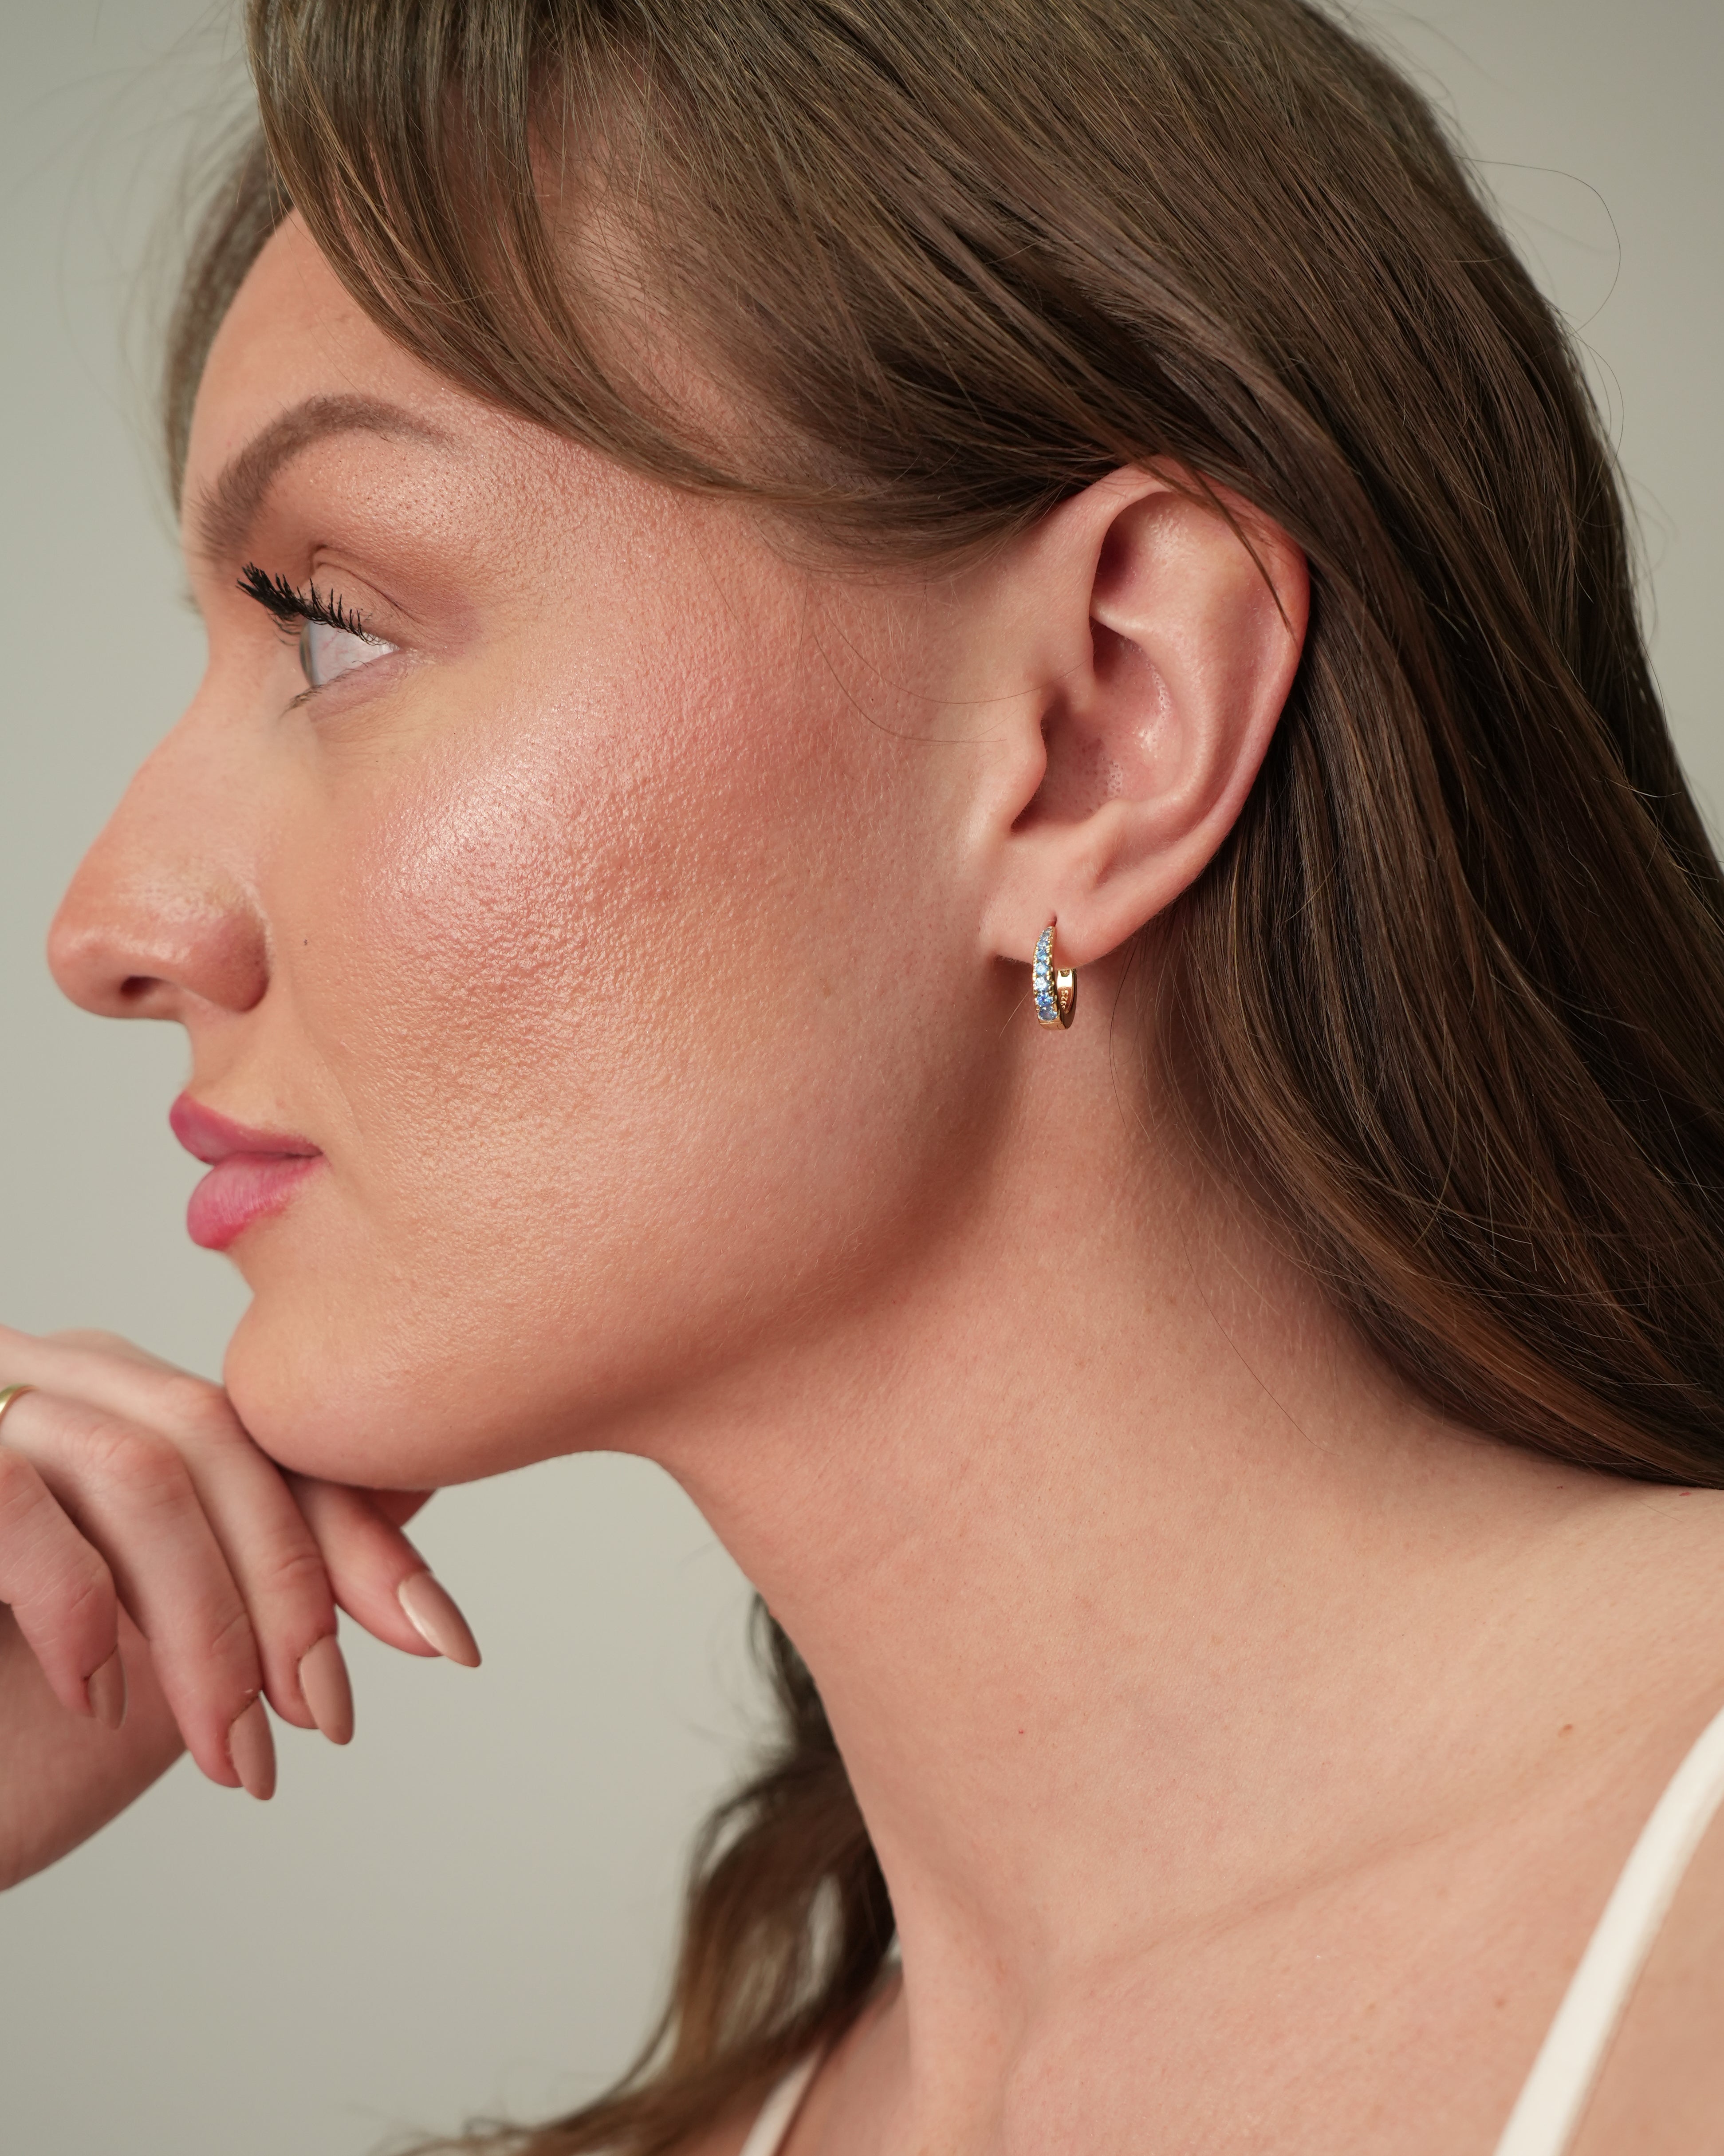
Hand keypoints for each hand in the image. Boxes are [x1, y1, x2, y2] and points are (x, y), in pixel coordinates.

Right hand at [0, 1324, 478, 1890]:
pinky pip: (18, 1496)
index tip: (443, 1643)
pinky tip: (98, 1696)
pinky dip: (79, 1604)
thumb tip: (413, 1478)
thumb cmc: (13, 1734)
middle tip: (319, 1719)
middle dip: (291, 1589)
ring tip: (231, 1751)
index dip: (361, 1540)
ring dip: (204, 1627)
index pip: (270, 1446)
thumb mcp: (178, 1650)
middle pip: (220, 1441)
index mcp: (120, 1407)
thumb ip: (271, 1559)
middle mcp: (52, 1379)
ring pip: (141, 1468)